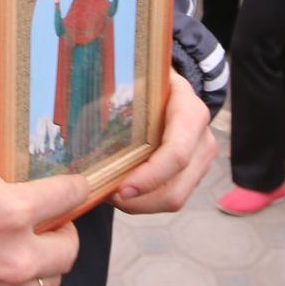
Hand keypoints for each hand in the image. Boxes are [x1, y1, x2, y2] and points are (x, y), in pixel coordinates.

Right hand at [0, 135, 89, 285]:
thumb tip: (22, 147)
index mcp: (13, 212)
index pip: (72, 196)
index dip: (76, 188)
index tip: (74, 188)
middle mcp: (17, 257)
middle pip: (71, 247)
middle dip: (63, 232)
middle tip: (49, 225)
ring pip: (52, 281)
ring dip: (43, 265)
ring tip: (22, 252)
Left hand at [110, 75, 216, 215]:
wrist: (174, 86)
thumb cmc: (150, 83)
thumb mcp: (138, 80)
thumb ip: (116, 97)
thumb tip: (82, 120)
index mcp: (190, 113)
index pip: (176, 154)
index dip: (149, 177)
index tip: (119, 189)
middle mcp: (202, 140)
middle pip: (176, 188)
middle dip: (139, 201)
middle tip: (106, 195)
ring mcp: (201, 160)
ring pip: (174, 199)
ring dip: (140, 204)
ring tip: (110, 193)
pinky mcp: (194, 174)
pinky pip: (170, 197)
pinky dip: (145, 201)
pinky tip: (122, 190)